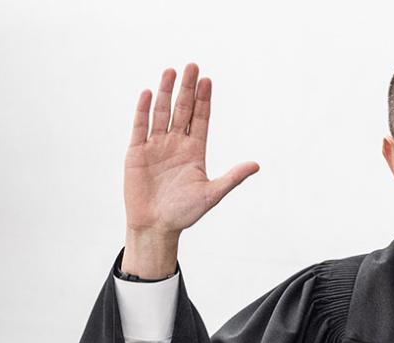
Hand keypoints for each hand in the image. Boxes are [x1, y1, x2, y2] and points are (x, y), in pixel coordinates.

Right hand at [121, 63, 257, 277]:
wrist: (156, 226)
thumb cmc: (184, 213)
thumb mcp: (212, 194)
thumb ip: (233, 177)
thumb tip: (256, 165)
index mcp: (194, 151)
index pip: (201, 119)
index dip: (205, 100)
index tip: (208, 80)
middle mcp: (176, 144)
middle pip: (183, 110)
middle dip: (188, 89)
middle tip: (193, 66)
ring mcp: (156, 146)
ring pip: (161, 113)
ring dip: (165, 92)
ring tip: (171, 71)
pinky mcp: (136, 152)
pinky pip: (140, 126)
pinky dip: (143, 110)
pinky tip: (147, 93)